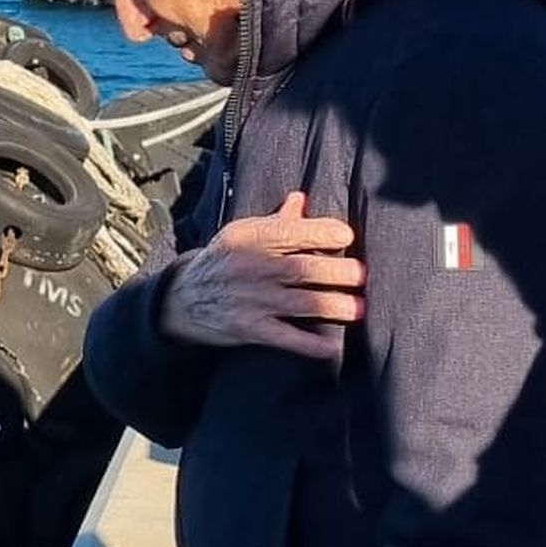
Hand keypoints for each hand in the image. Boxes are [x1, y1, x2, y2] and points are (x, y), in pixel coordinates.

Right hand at [158, 191, 364, 357]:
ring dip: (334, 306)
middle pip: (302, 268)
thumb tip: (302, 199)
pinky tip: (332, 347)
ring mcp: (251, 301)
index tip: (346, 235)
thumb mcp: (241, 234)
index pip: (290, 232)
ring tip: (360, 308)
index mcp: (251, 238)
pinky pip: (285, 338)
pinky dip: (309, 344)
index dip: (321, 232)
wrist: (182, 300)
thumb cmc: (222, 262)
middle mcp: (251, 268)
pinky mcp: (249, 329)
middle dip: (337, 271)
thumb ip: (276, 222)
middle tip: (363, 275)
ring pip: (300, 303)